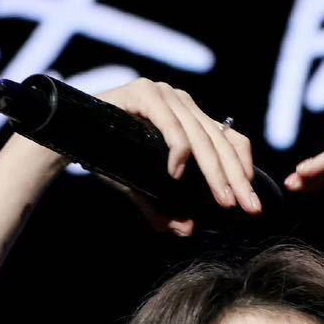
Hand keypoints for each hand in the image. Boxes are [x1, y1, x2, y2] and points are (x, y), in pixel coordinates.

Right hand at [91, 79, 262, 234]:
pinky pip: (168, 122)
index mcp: (190, 118)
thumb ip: (164, 209)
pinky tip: (177, 173)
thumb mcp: (144, 190)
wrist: (72, 138)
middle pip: (220, 140)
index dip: (243, 168)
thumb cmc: (111, 159)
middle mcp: (182, 102)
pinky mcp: (144, 93)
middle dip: (236, 178)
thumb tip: (187, 230)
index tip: (251, 200)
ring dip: (214, 171)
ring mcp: (164, 95)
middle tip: (247, 207)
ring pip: (199, 135)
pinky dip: (177, 148)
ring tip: (222, 199)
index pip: (230, 139)